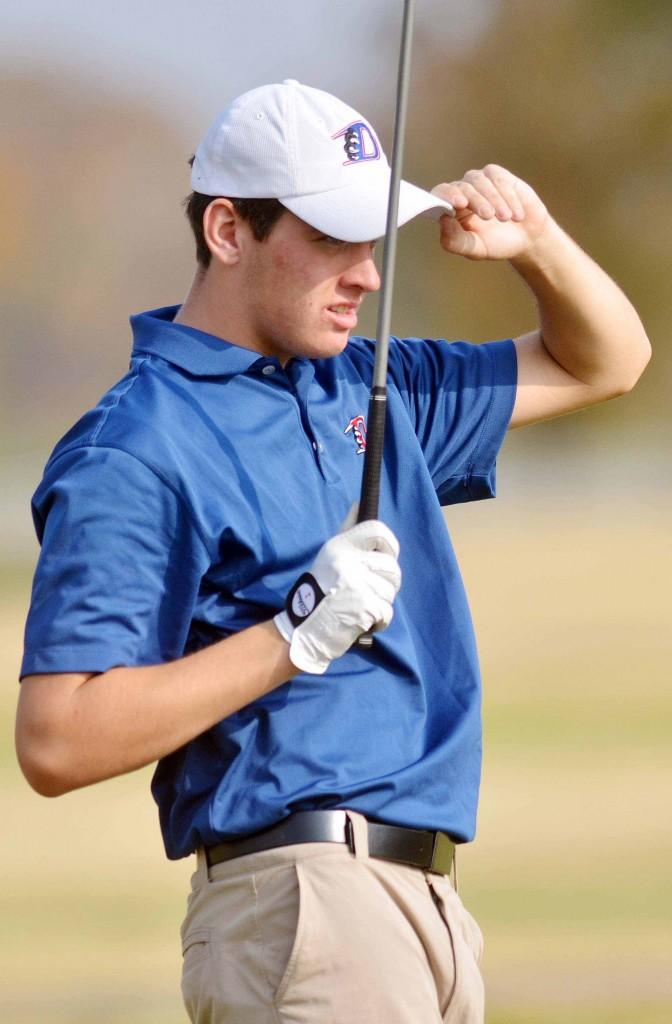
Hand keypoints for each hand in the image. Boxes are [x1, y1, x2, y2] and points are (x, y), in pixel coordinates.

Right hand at [274, 520, 401, 674]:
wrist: (304, 628)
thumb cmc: (319, 589)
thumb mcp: (329, 555)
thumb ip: (347, 530)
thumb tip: (360, 503)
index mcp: (341, 546)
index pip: (378, 530)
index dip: (390, 545)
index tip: (386, 557)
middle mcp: (349, 561)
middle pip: (392, 567)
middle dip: (388, 583)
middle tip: (371, 591)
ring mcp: (358, 584)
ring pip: (391, 591)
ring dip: (381, 603)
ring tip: (361, 606)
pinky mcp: (365, 606)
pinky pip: (387, 612)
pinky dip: (379, 621)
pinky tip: (363, 620)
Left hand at [431, 165, 550, 261]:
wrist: (527, 238)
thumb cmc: (496, 244)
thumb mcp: (475, 249)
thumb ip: (455, 241)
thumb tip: (442, 222)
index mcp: (450, 209)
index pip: (440, 194)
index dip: (447, 195)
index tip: (460, 204)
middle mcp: (462, 191)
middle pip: (462, 187)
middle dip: (477, 201)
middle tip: (489, 216)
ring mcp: (479, 181)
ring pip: (481, 181)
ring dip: (495, 199)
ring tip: (506, 218)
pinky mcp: (497, 175)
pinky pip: (499, 179)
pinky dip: (509, 197)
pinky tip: (516, 214)